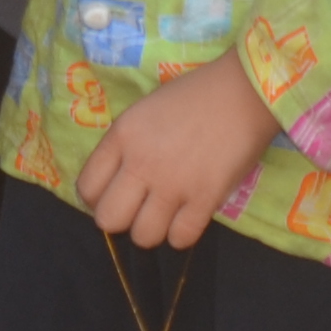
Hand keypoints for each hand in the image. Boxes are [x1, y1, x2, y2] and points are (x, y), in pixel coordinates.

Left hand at [76, 54, 278, 252]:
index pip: (87, 188)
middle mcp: (141, 163)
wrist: (243, 92)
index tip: (114, 195)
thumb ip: (125, 146)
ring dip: (153, 230)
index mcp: (122, 136)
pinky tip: (187, 218)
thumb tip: (117, 182)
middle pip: (109, 220)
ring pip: (143, 237)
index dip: (97, 199)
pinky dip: (182, 235)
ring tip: (165, 215)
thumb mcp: (143, 112)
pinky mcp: (204, 199)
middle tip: (138, 209)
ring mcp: (172, 184)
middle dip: (121, 220)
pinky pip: (181, 238)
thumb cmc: (193, 96)